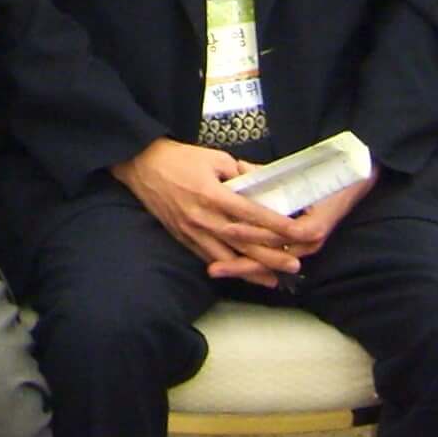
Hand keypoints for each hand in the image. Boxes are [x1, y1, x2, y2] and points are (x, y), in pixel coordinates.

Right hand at [110, 140, 305, 278]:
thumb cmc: (179, 158)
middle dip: (270, 255)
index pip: (250, 213)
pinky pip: (208, 258)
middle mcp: (203, 217)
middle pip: (242, 241)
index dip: (275, 224)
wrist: (141, 165)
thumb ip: (241, 172)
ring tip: (274, 279)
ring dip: (251, 270)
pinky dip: (228, 269)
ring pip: (226, 257)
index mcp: (212, 194)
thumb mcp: (214, 157)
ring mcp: (191, 230)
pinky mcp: (182, 237)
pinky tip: (242, 274)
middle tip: (295, 264)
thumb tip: (265, 183)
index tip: (296, 232)